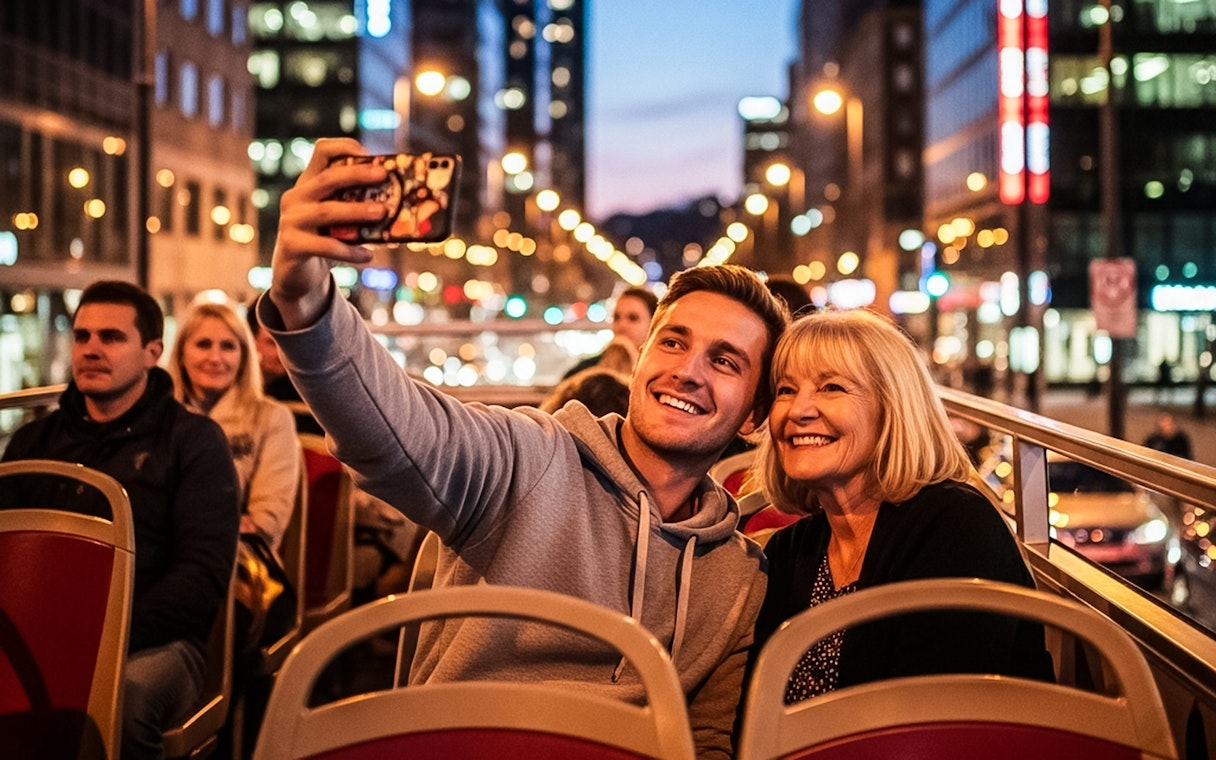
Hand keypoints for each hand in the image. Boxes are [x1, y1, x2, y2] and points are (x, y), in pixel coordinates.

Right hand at [270, 137, 388, 327]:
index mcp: (309, 183)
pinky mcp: (292, 246)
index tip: (370, 154)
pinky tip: (368, 255)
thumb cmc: (326, 240)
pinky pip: (325, 246)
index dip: (344, 147)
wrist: (297, 275)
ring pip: (326, 212)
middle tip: (384, 175)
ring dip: (357, 211)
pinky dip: (349, 251)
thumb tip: (402, 204)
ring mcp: (291, 221)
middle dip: (357, 174)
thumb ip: (358, 206)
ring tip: (383, 213)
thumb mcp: (340, 219)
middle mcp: (296, 197)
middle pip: (327, 178)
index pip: (322, 152)